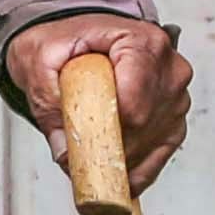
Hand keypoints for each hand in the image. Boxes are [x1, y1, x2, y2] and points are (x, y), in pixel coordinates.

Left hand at [6, 12, 189, 193]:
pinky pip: (159, 155)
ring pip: (151, 144)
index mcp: (142, 43)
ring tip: (87, 153)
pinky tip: (112, 174)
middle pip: (143, 126)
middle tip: (73, 153)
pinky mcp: (173, 118)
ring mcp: (174, 94)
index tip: (80, 145)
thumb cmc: (63, 41)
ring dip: (118, 159)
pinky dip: (133, 169)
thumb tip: (65, 151)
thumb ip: (48, 102)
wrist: (72, 40)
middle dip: (107, 146)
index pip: (134, 103)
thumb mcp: (40, 60)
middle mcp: (167, 67)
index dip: (106, 130)